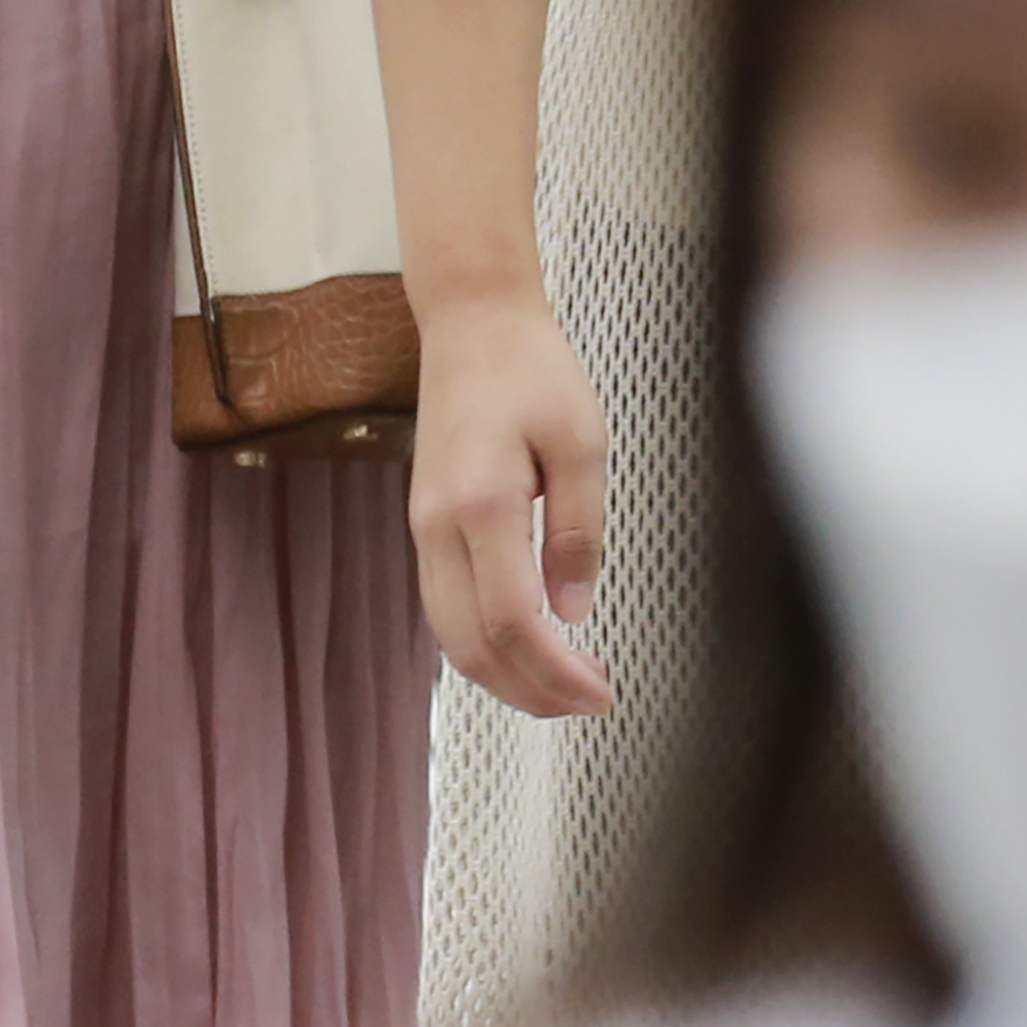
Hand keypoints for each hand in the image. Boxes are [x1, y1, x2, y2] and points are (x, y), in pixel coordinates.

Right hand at [411, 286, 614, 716]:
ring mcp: (424, 526)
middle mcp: (438, 524)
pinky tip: (525, 648)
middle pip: (470, 645)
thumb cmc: (531, 370)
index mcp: (481, 503)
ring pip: (449, 634)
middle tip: (590, 703)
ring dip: (503, 677)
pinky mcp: (426, 523)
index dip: (556, 673)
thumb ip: (578, 529)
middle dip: (530, 692)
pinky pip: (444, 606)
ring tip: (562, 689)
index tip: (601, 692)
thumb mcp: (582, 442)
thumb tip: (573, 611)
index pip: (511, 621)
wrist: (471, 323)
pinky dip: (481, 644)